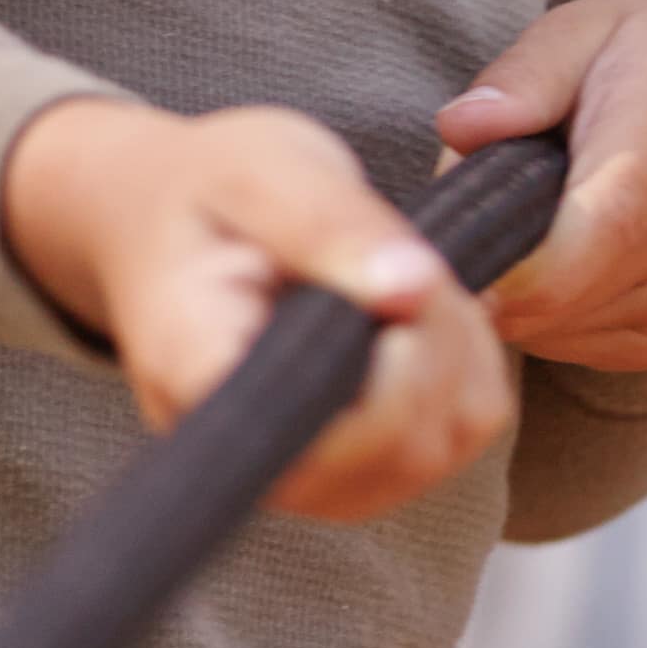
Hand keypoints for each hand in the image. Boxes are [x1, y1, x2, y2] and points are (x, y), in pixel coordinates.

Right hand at [0, 98, 511, 525]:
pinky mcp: (360, 464)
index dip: (387, 387)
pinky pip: (459, 431)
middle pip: (393, 453)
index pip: (311, 444)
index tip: (406, 289)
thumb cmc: (206, 195)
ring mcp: (311, 474)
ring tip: (406, 274)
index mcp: (198, 378)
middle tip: (407, 254)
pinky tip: (423, 309)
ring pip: (439, 446)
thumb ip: (329, 225)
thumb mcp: (259, 173)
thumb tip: (413, 286)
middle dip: (435, 342)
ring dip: (457, 347)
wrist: (176, 219)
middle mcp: (251, 457)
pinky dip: (470, 360)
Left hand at [436, 0, 646, 375]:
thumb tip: (459, 128)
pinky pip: (580, 346)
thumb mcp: (588, 29)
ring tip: (537, 216)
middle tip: (481, 204)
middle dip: (488, 264)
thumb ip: (524, 75)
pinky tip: (564, 252)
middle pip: (558, 292)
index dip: (516, 267)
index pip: (599, 226)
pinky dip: (549, 312)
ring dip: (517, 290)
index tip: (451, 261)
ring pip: (555, 327)